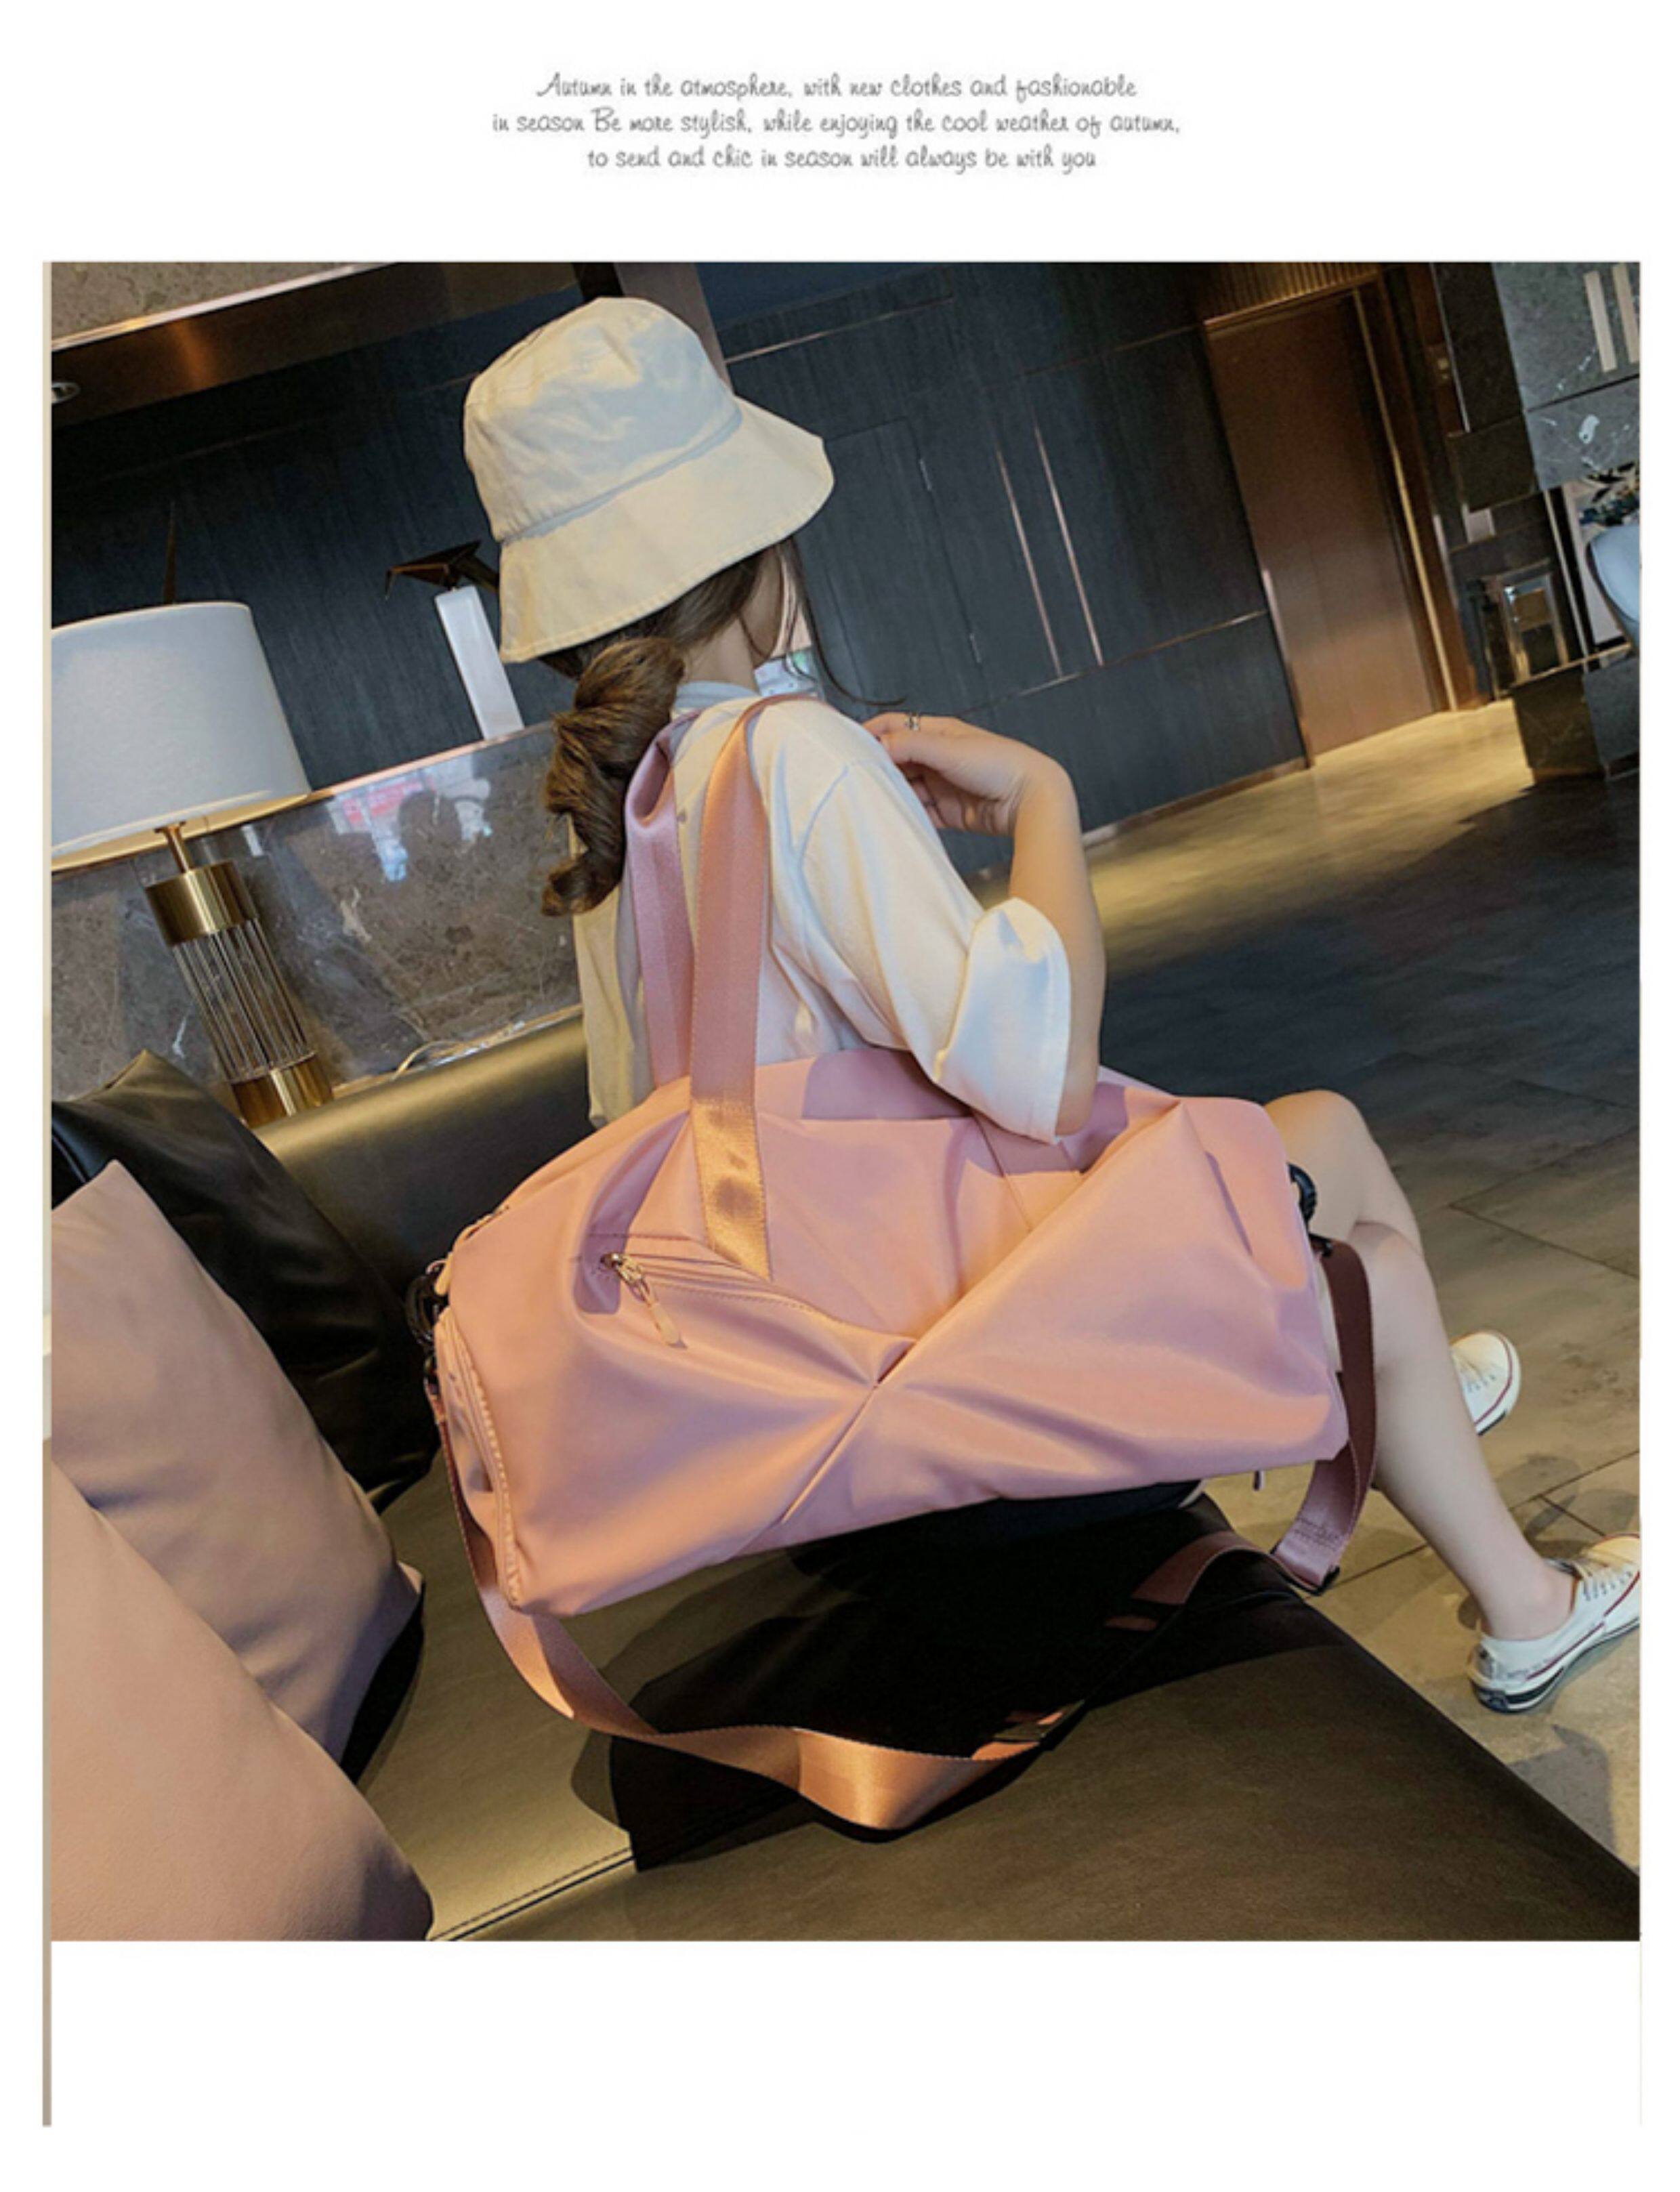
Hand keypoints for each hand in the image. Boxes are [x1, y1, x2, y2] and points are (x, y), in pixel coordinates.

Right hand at [863, 712, 1069, 835]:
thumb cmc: (1002, 765)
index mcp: (940, 733)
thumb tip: (877, 744)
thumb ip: (910, 745)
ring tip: (870, 801)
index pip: (896, 727)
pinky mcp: (948, 811)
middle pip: (897, 760)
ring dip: (891, 794)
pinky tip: (894, 818)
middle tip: (854, 778)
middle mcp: (939, 757)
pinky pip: (919, 813)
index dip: (872, 733)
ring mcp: (942, 784)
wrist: (1031, 800)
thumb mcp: (949, 748)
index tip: (849, 745)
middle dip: (877, 768)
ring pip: (906, 788)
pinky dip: (906, 816)